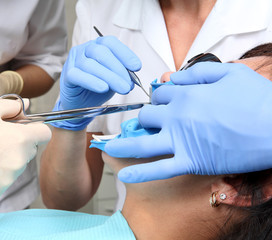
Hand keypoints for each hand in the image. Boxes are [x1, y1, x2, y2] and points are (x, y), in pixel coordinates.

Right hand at [0, 99, 50, 199]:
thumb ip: (13, 107)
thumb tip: (26, 107)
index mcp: (20, 139)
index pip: (45, 134)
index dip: (36, 128)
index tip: (27, 128)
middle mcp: (18, 162)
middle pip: (30, 150)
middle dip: (20, 143)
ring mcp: (7, 180)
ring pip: (17, 166)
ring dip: (8, 159)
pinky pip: (4, 180)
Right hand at [51, 36, 140, 129]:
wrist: (80, 104)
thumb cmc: (96, 88)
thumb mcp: (113, 79)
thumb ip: (122, 74)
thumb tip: (133, 78)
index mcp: (97, 46)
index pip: (111, 43)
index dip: (125, 53)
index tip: (137, 67)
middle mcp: (84, 50)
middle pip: (101, 52)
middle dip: (118, 69)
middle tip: (129, 84)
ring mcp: (74, 61)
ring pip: (91, 65)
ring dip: (109, 77)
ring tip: (122, 89)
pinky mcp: (67, 75)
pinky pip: (79, 76)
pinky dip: (92, 82)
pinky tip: (103, 88)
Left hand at [105, 62, 271, 182]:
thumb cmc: (256, 99)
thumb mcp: (228, 73)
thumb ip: (196, 73)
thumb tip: (173, 76)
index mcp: (185, 95)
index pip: (159, 94)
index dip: (159, 97)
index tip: (161, 101)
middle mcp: (176, 117)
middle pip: (147, 116)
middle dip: (145, 117)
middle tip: (147, 122)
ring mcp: (180, 141)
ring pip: (141, 142)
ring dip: (121, 144)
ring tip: (107, 146)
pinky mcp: (190, 162)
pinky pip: (159, 170)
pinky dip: (140, 174)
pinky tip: (124, 176)